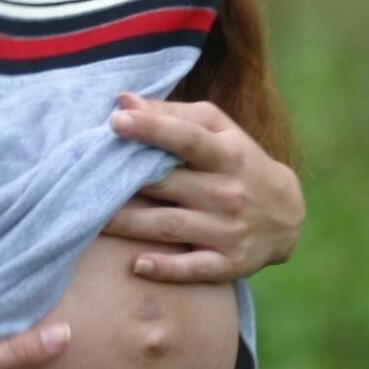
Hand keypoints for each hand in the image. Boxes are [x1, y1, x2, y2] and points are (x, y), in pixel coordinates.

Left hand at [102, 93, 304, 283]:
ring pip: (169, 226)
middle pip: (166, 185)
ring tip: (89, 217)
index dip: (152, 128)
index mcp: (227, 155)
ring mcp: (228, 230)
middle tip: (82, 177)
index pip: (187, 139)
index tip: (116, 120)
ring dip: (127, 224)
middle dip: (124, 182)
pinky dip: (165, 268)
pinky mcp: (229, 263)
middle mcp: (228, 193)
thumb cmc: (238, 161)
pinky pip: (193, 268)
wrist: (286, 214)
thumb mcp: (218, 130)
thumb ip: (172, 114)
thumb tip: (123, 100)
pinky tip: (136, 263)